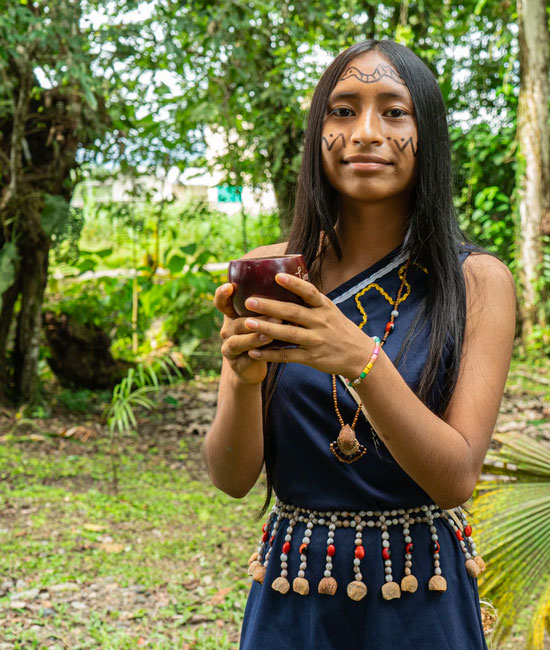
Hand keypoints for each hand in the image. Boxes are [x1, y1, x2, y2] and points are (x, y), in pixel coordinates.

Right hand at [213, 283, 277, 384]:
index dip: (222, 294)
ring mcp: (229, 346)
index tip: (230, 286)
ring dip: (255, 336)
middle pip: (236, 321)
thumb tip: (292, 282)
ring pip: (238, 340)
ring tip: (271, 334)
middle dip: (256, 318)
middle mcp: (227, 329)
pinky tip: (269, 350)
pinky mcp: (236, 362)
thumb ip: (268, 305)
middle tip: (276, 315)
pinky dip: (257, 353)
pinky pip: (245, 356)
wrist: (252, 366)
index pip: (221, 302)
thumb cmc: (261, 335)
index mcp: (232, 315)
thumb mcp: (261, 319)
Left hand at [242, 273, 372, 377]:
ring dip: (266, 329)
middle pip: (292, 313)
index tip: (277, 276)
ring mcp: (316, 341)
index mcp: (324, 307)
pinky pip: (287, 356)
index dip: (294, 284)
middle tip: (249, 301)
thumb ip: (312, 300)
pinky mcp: (312, 358)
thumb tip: (290, 281)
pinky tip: (254, 351)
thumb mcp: (330, 310)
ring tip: (247, 323)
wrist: (359, 356)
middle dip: (269, 307)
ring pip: (288, 334)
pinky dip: (270, 354)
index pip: (309, 292)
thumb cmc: (339, 329)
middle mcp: (320, 322)